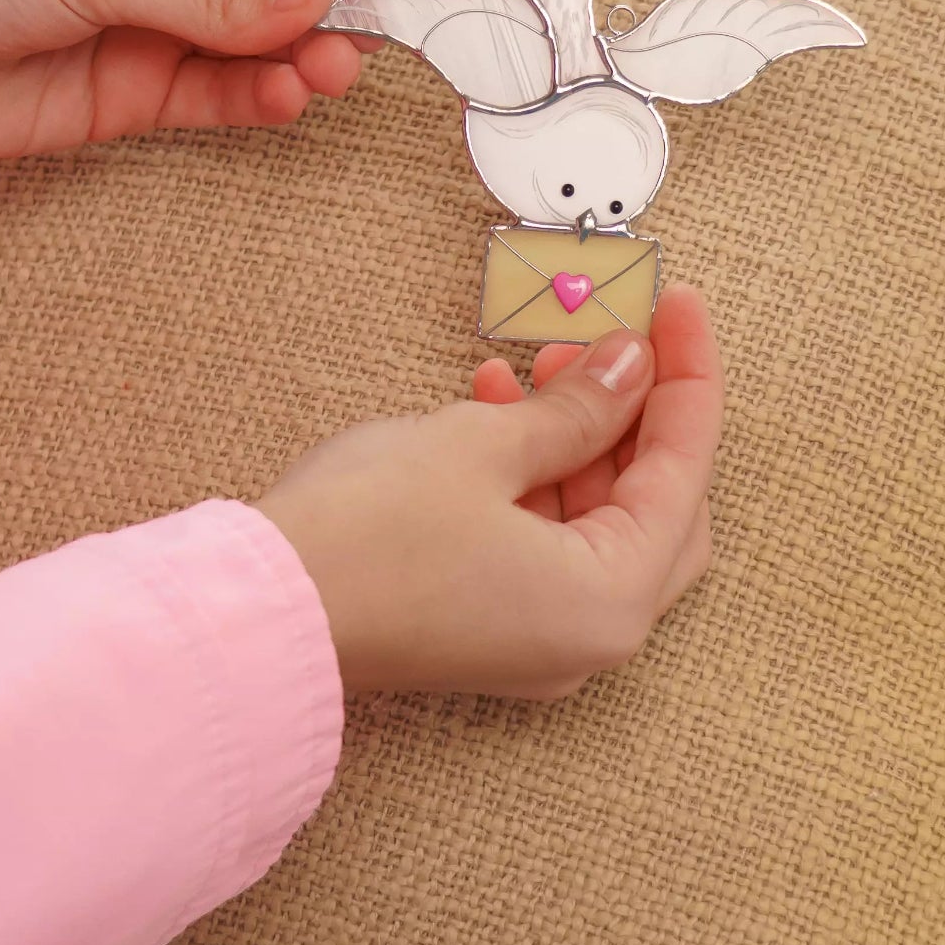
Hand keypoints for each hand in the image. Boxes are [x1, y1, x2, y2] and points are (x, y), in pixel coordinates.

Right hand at [257, 287, 721, 696]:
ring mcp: (542, 639)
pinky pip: (550, 540)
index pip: (684, 468)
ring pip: (601, 519)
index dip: (686, 375)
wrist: (258, 615)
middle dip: (639, 413)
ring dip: (581, 437)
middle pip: (660, 504)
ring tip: (535, 365)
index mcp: (612, 598)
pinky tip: (496, 410)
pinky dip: (539, 475)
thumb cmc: (369, 534)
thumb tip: (631, 366)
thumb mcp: (486, 443)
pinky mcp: (495, 627)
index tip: (681, 306)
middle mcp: (591, 634)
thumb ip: (577, 407)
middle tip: (615, 338)